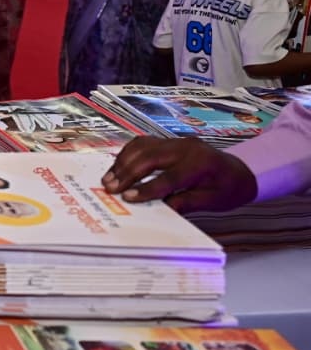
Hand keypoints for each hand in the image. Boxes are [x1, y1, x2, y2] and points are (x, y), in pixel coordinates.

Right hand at [101, 136, 257, 212]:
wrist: (240, 170)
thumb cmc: (228, 189)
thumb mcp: (212, 201)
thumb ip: (187, 202)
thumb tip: (161, 208)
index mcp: (201, 164)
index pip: (169, 177)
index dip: (147, 189)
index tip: (128, 198)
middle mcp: (186, 147)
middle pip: (150, 157)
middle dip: (128, 173)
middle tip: (110, 187)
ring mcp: (176, 141)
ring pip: (143, 146)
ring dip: (123, 162)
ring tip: (109, 179)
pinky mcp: (168, 140)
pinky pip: (143, 142)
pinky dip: (128, 154)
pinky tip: (118, 166)